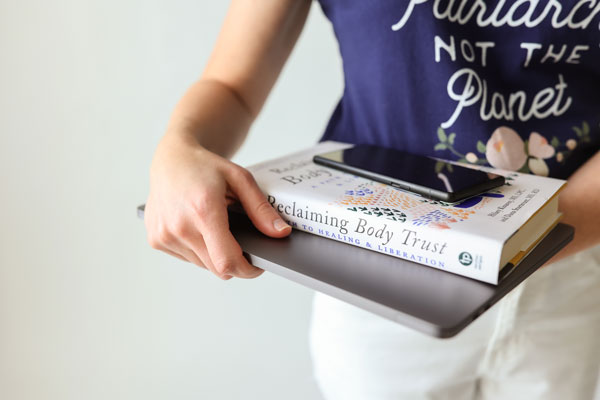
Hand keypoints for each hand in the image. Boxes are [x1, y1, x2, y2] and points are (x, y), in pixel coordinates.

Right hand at [144, 133, 291, 279]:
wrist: (172, 158)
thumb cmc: (206, 166)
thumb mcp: (240, 180)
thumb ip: (261, 209)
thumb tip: (280, 233)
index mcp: (203, 210)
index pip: (227, 261)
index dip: (246, 270)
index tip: (256, 266)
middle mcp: (180, 226)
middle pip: (217, 268)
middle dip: (234, 261)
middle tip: (240, 242)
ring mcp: (164, 235)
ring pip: (202, 265)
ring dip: (214, 254)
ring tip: (214, 227)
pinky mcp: (156, 240)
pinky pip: (187, 258)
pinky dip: (198, 250)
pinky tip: (197, 228)